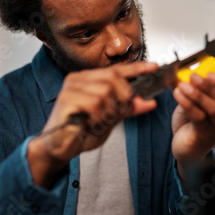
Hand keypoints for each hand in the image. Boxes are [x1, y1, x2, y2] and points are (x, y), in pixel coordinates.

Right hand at [28, 62, 157, 187]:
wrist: (60, 148)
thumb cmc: (82, 132)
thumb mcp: (111, 119)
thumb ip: (128, 108)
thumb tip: (149, 102)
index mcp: (90, 79)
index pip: (117, 69)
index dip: (137, 68)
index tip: (154, 67)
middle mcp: (79, 79)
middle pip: (113, 78)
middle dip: (122, 97)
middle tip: (116, 113)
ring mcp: (71, 87)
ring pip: (105, 91)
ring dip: (108, 111)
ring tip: (98, 121)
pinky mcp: (66, 98)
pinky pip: (94, 103)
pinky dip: (98, 117)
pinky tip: (90, 123)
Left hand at [171, 72, 214, 168]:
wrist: (186, 148)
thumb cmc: (194, 123)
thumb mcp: (199, 103)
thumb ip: (200, 89)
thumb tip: (192, 72)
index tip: (209, 74)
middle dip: (207, 86)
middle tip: (192, 77)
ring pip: (214, 108)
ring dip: (197, 94)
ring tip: (182, 86)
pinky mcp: (207, 136)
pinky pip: (199, 116)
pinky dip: (187, 103)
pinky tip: (178, 94)